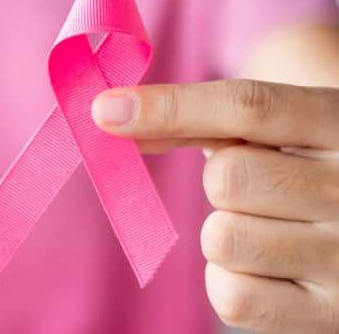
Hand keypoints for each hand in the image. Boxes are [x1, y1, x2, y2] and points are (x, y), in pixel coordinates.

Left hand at [92, 79, 338, 332]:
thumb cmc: (299, 167)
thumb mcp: (271, 132)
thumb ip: (199, 119)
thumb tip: (112, 118)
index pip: (249, 106)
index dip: (170, 106)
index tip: (104, 110)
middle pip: (227, 176)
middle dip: (219, 180)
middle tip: (257, 187)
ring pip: (223, 238)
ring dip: (224, 232)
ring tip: (269, 228)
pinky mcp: (330, 316)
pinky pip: (232, 297)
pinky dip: (229, 281)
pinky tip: (267, 268)